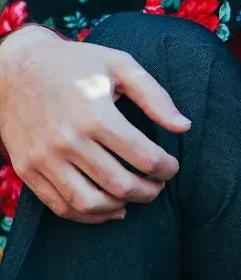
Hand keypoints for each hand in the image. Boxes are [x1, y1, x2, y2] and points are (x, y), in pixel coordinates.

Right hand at [0, 25, 190, 223]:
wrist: (14, 67)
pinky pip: (61, 206)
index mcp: (95, 114)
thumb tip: (184, 126)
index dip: (166, 168)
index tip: (172, 167)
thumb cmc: (74, 63)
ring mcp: (45, 159)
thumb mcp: (119, 65)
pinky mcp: (28, 170)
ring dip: (120, 208)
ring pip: (90, 203)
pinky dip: (88, 216)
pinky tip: (108, 209)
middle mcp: (69, 141)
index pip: (143, 156)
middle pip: (120, 184)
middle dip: (148, 191)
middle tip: (158, 186)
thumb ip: (155, 96)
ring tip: (135, 199)